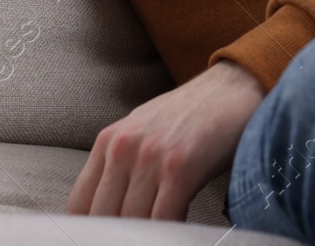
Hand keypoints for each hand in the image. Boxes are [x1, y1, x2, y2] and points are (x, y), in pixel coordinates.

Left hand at [66, 58, 266, 220]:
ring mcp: (150, 157)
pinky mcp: (180, 168)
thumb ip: (121, 167)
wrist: (235, 85)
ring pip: (131, 223)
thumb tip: (110, 213)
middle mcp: (123, 148)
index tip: (107, 239)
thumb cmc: (193, 115)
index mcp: (109, 141)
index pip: (79, 205)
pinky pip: (163, 219)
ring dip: (145, 238)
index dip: (91, 230)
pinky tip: (179, 234)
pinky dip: (169, 234)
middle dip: (118, 237)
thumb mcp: (144, 132)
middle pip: (103, 218)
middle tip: (135, 240)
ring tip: (158, 238)